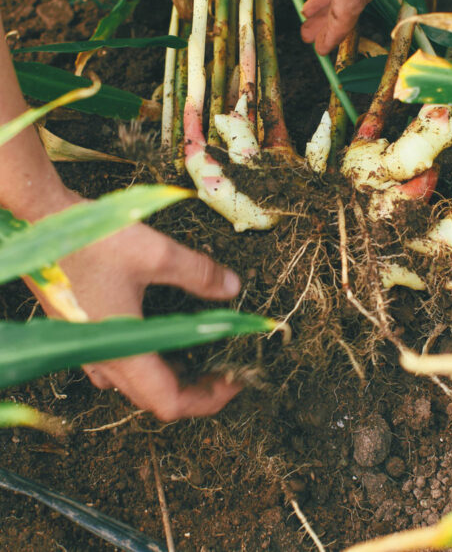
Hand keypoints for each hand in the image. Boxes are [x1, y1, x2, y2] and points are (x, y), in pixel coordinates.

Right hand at [26, 194, 242, 420]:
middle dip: (194, 390)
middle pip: (154, 398)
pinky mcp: (80, 334)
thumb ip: (199, 274)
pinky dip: (145, 363)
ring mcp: (87, 350)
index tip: (235, 382)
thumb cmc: (95, 242)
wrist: (42, 224)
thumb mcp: (157, 254)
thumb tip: (233, 287)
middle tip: (223, 370)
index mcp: (123, 352)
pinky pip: (116, 365)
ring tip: (198, 357)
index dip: (208, 399)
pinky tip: (158, 339)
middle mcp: (103, 361)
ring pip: (134, 384)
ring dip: (169, 379)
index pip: (171, 402)